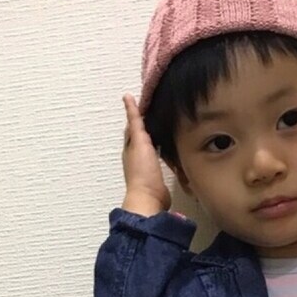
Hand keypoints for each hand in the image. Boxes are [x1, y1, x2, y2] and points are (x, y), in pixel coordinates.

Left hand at [121, 93, 170, 214]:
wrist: (149, 198)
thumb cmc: (143, 172)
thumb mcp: (139, 140)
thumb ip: (135, 120)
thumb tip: (127, 98)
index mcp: (130, 147)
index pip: (133, 125)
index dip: (137, 112)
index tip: (145, 100)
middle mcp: (136, 156)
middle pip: (141, 136)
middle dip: (146, 124)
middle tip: (156, 110)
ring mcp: (146, 167)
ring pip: (150, 146)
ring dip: (155, 137)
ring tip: (164, 126)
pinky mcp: (156, 176)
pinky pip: (159, 158)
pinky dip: (163, 150)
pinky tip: (169, 149)